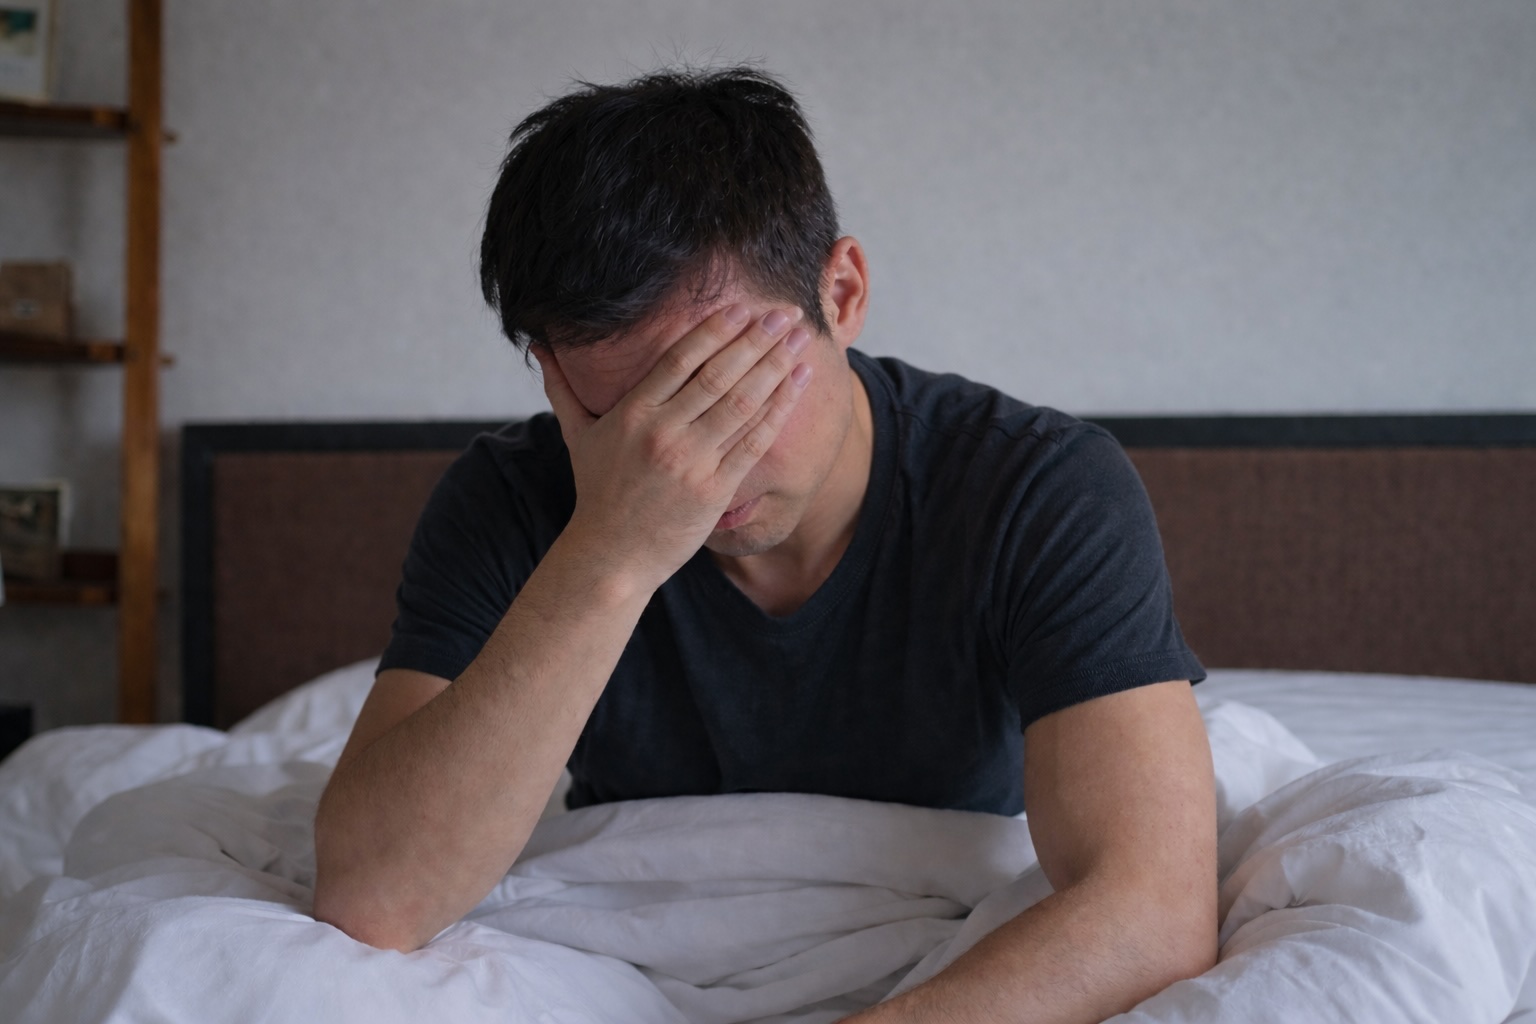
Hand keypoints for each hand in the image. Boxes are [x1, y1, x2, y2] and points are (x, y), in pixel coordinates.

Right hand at [533, 304, 813, 591]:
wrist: (612, 557)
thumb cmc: (597, 492)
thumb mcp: (575, 436)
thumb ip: (562, 386)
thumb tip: (538, 344)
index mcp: (632, 414)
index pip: (679, 360)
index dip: (714, 331)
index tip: (741, 307)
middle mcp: (663, 434)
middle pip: (718, 376)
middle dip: (756, 340)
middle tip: (786, 313)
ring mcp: (692, 462)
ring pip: (742, 403)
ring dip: (776, 367)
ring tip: (801, 339)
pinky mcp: (715, 489)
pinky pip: (753, 440)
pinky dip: (779, 409)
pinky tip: (797, 382)